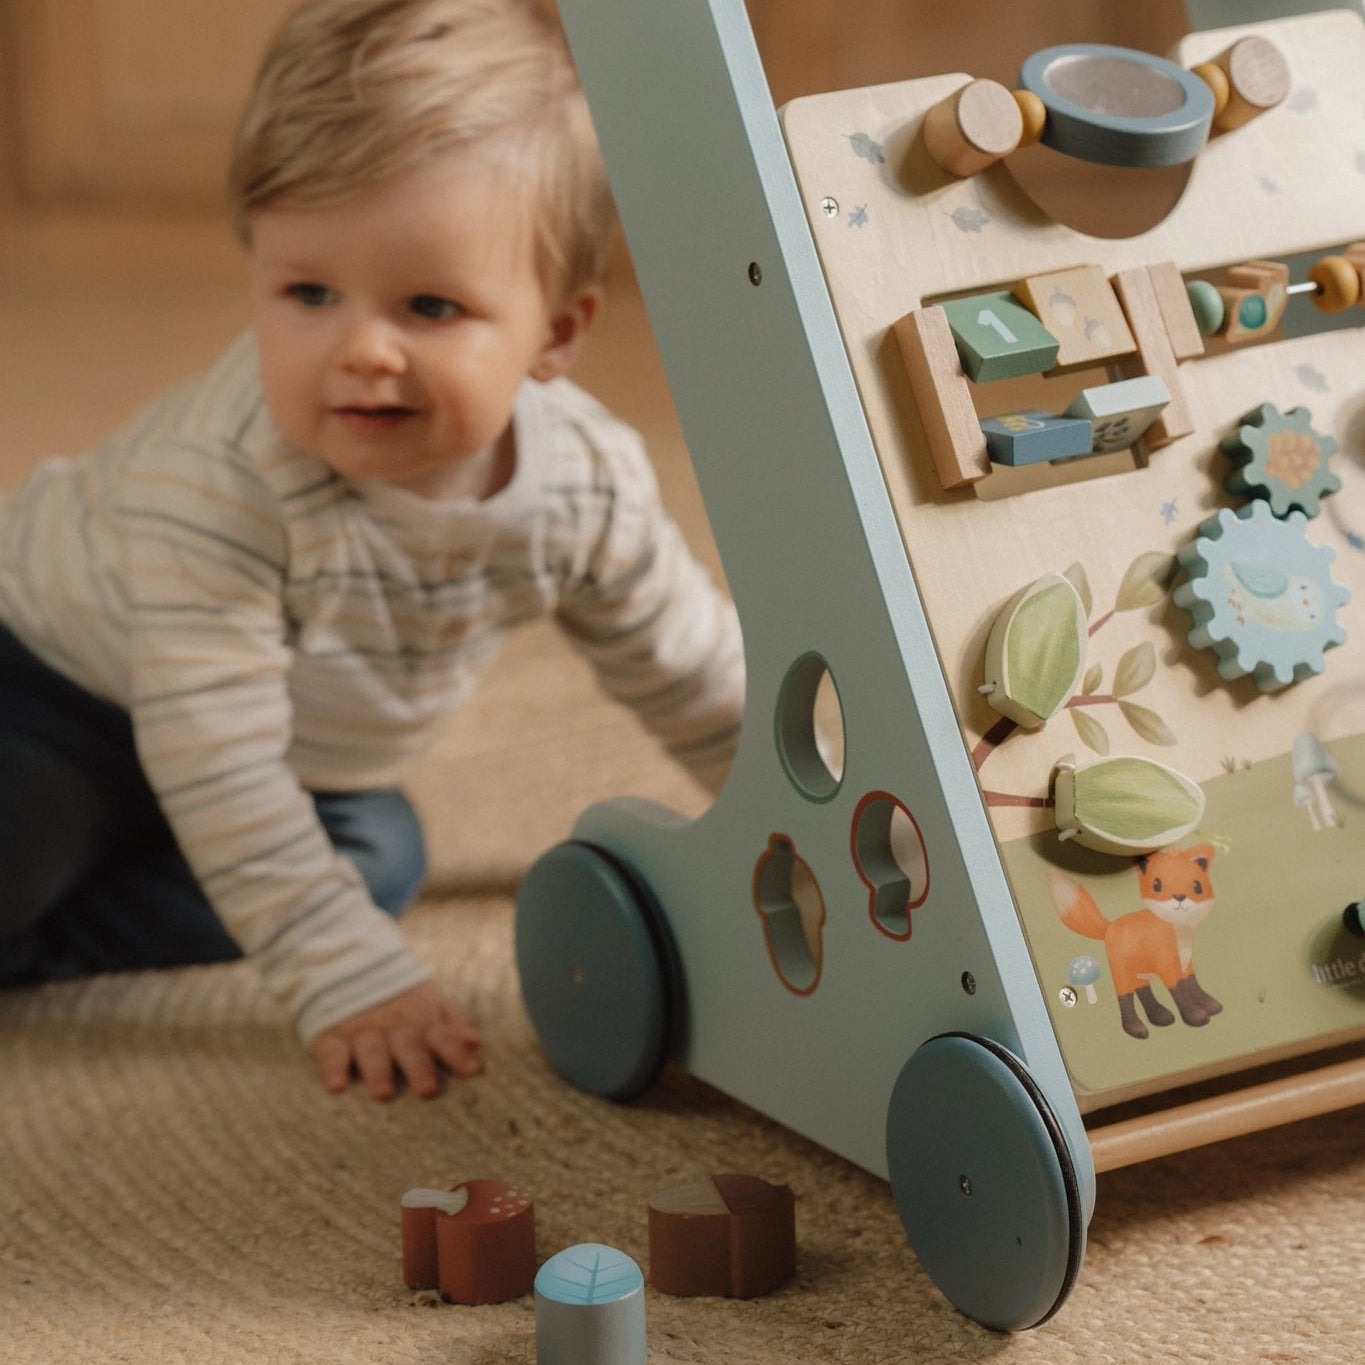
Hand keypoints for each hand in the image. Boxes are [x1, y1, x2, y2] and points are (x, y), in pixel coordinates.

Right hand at [309, 981, 482, 1100]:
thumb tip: (476, 1043)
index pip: (443, 1035)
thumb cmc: (401, 1002)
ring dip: (378, 1070)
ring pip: (372, 1050)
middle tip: (427, 1090)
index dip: (455, 1051)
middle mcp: (394, 1027)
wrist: (349, 967)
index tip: (471, 1070)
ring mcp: (362, 1031)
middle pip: (409, 1046)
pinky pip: (332, 1052)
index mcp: (421, 1021)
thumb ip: (452, 1024)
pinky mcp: (332, 1036)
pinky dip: (333, 1068)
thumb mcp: (430, 1004)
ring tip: (383, 1094)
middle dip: (419, 1067)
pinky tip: (336, 1086)